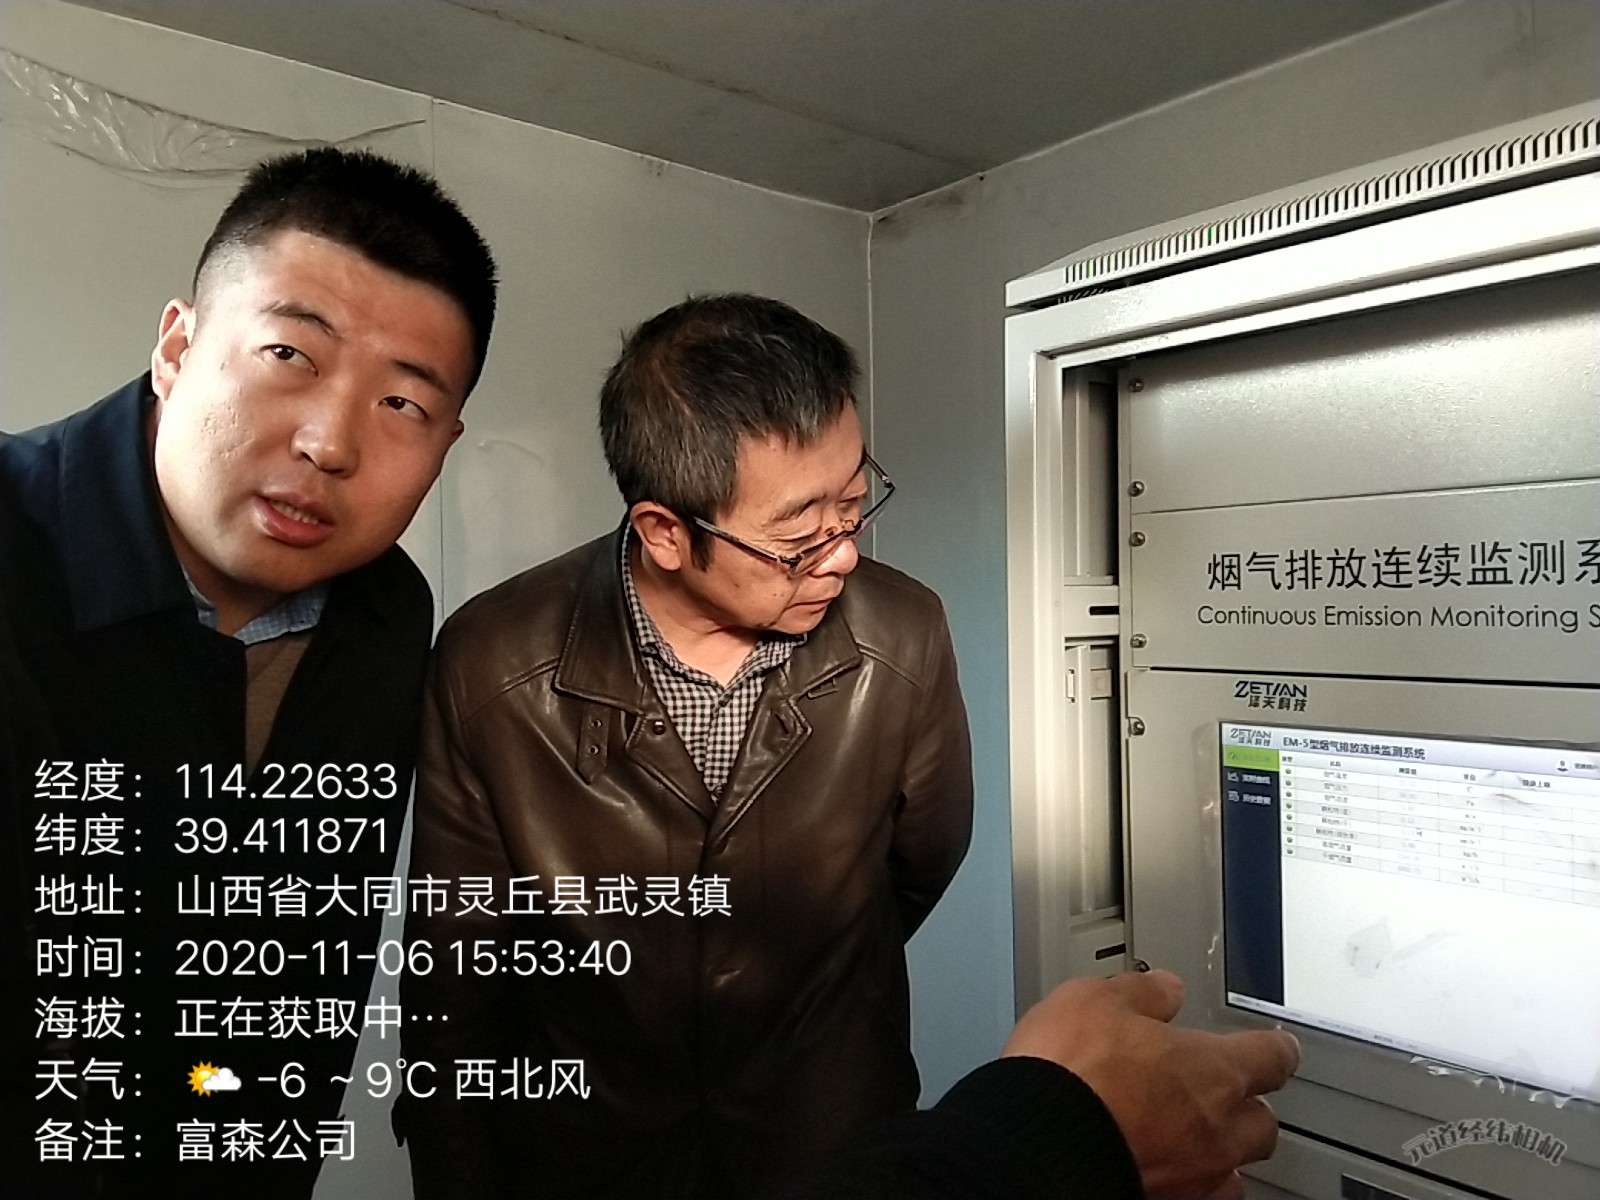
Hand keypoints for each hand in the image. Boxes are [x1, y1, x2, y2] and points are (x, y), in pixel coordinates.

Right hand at [1002, 969, 1298, 1198]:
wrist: (1039, 1143)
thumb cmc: (1071, 1075)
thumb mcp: (1096, 1000)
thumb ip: (1141, 993)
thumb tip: (1162, 988)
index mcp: (1212, 1068)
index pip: (1272, 1056)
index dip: (1273, 1047)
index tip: (1273, 1045)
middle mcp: (1215, 1127)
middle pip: (1263, 1121)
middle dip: (1247, 1104)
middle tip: (1223, 1089)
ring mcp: (1194, 1174)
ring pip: (1235, 1168)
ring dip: (1221, 1149)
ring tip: (1194, 1135)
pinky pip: (1196, 1195)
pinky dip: (1188, 1180)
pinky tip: (1163, 1165)